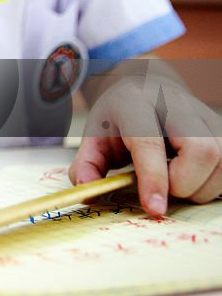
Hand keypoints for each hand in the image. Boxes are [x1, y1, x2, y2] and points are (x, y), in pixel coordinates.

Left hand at [70, 78, 221, 214]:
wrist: (145, 86)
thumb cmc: (119, 118)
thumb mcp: (93, 136)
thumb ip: (87, 165)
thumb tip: (87, 192)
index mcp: (135, 103)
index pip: (150, 143)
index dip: (155, 179)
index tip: (155, 208)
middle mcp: (176, 105)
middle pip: (201, 151)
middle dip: (184, 184)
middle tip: (163, 189)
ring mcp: (204, 115)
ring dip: (201, 187)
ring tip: (175, 182)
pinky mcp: (221, 128)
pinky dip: (214, 182)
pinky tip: (192, 177)